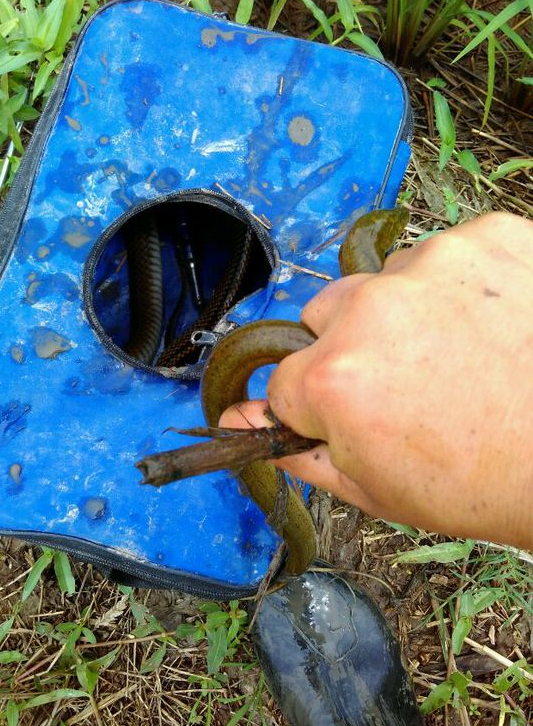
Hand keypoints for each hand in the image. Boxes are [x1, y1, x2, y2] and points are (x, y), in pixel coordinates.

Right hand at [220, 212, 532, 548]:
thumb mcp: (375, 488)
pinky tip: (488, 326)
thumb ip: (296, 451)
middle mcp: (375, 308)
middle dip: (350, 349)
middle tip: (408, 384)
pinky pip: (443, 257)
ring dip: (403, 312)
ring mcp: (435, 263)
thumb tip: (236, 418)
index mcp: (337, 379)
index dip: (319, 405)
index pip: (287, 380)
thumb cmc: (484, 483)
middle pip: (325, 318)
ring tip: (456, 354)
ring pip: (383, 283)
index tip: (358, 416)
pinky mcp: (488, 237)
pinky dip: (456, 287)